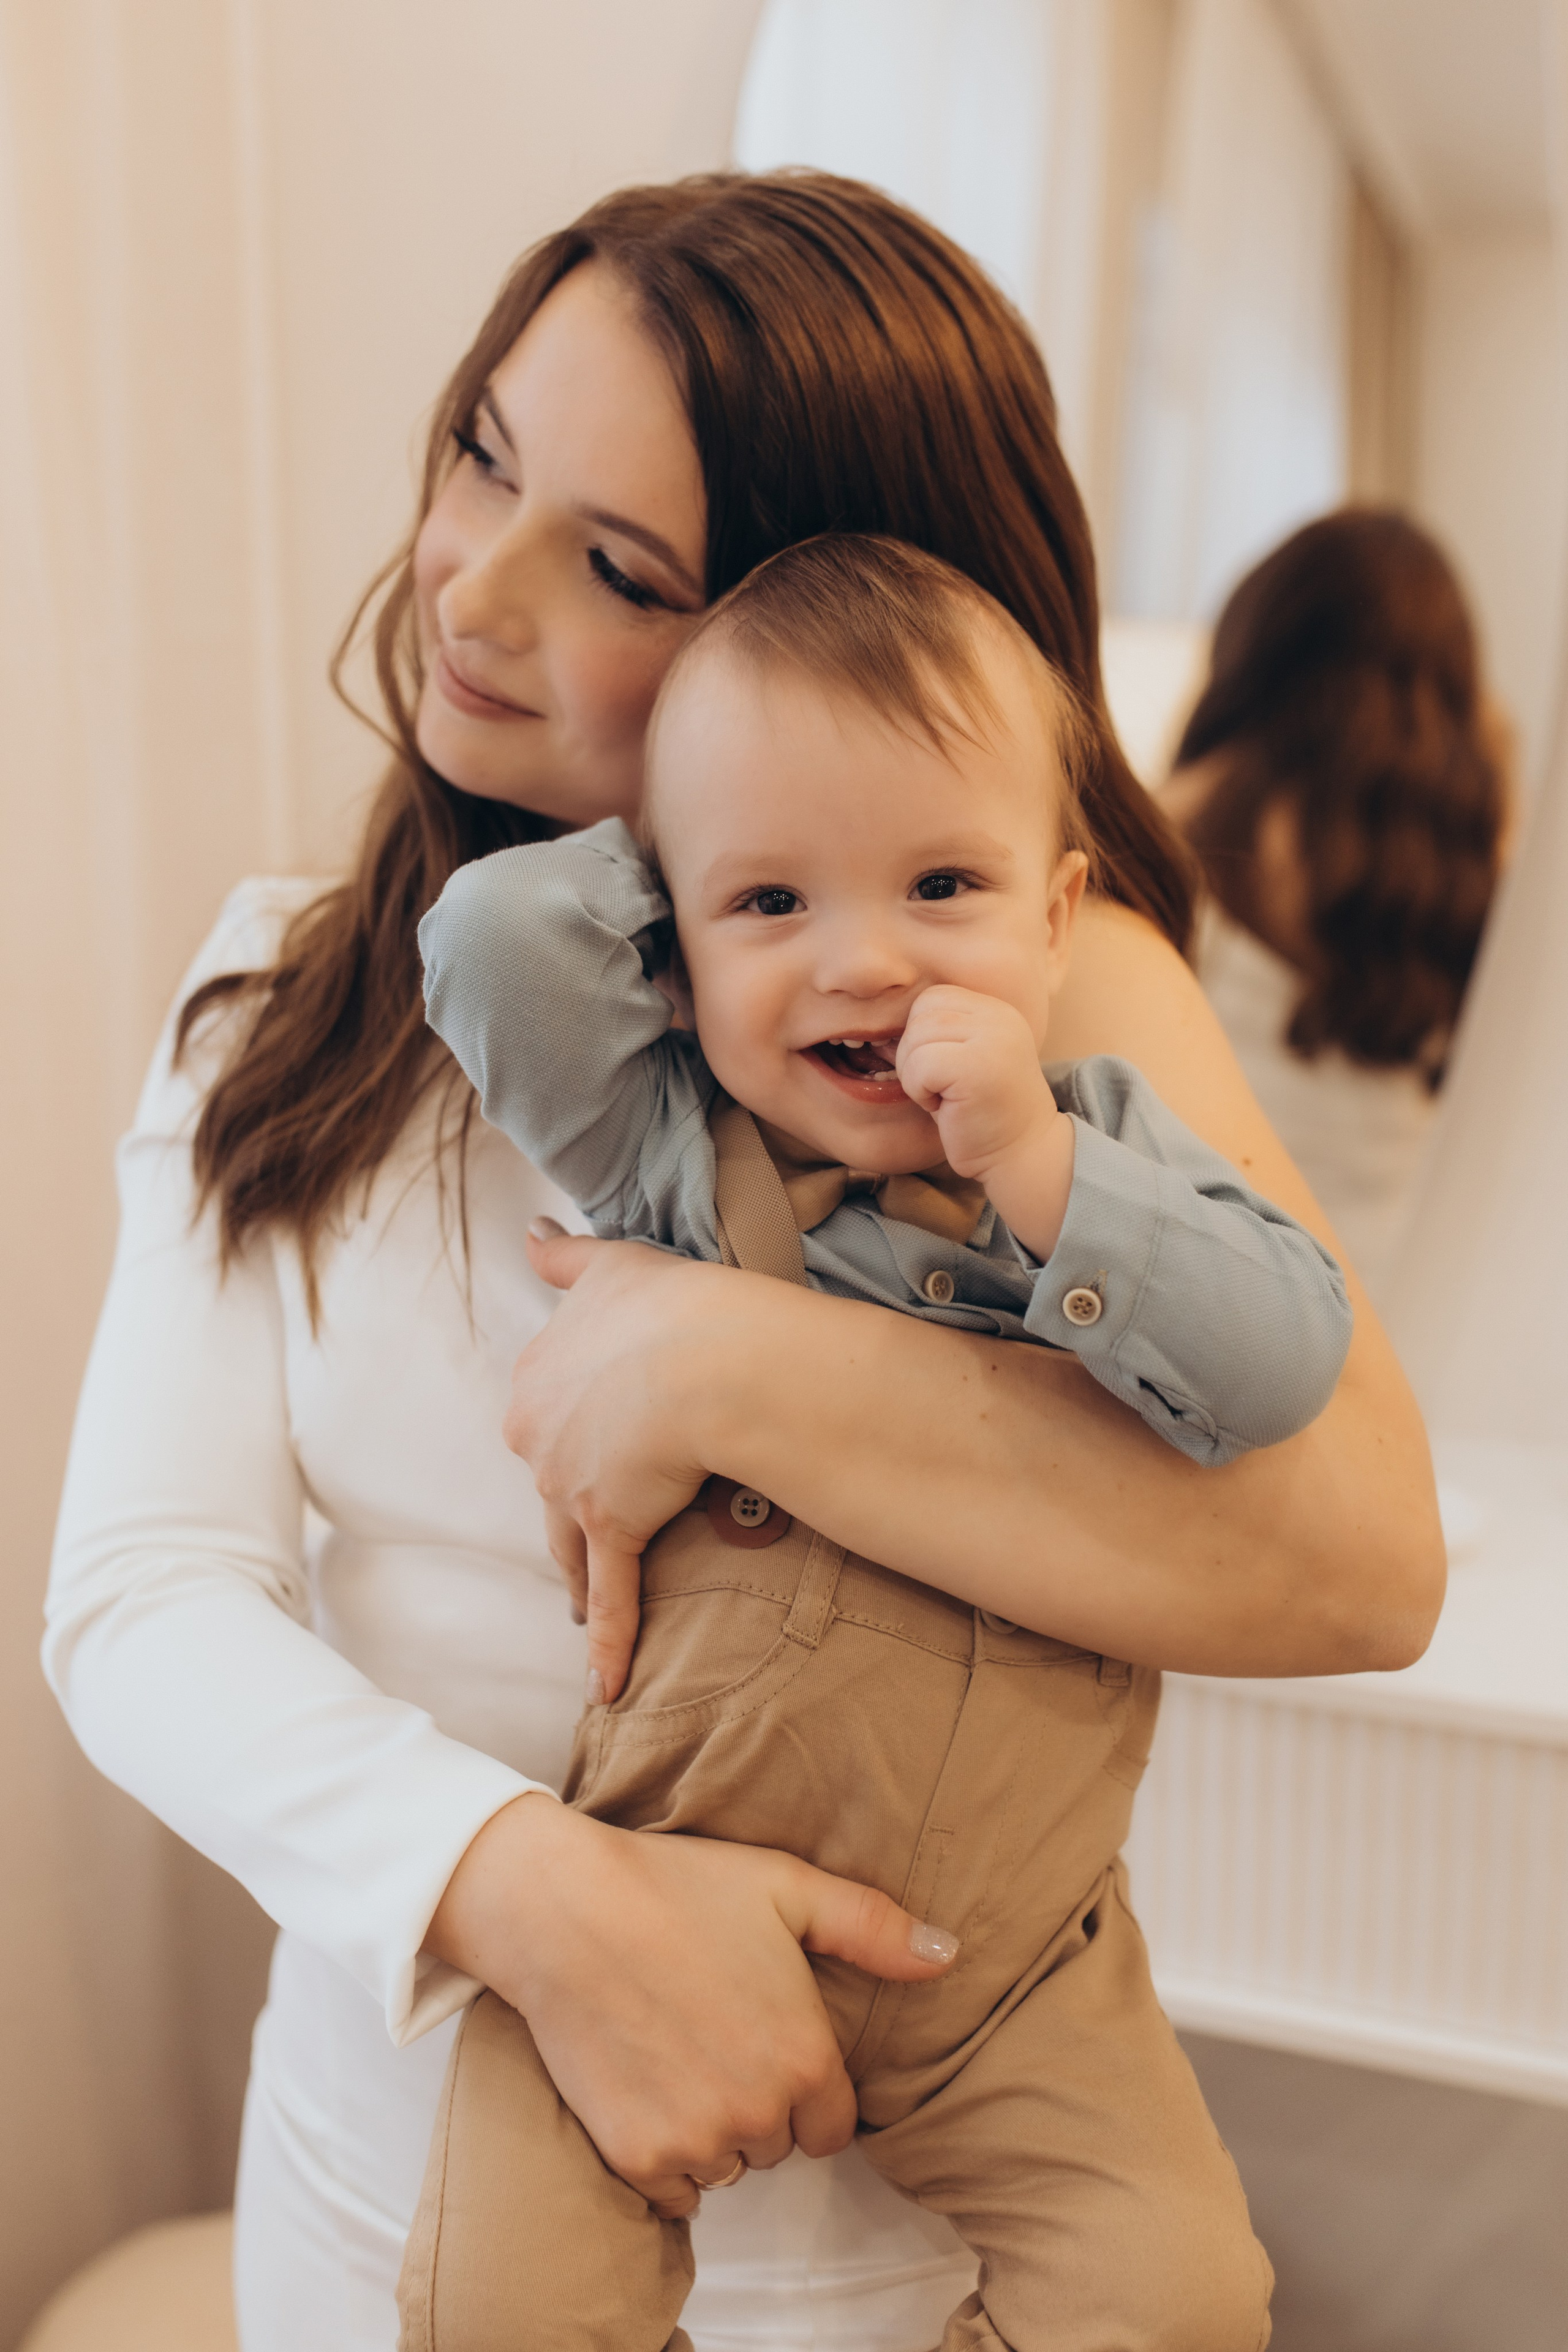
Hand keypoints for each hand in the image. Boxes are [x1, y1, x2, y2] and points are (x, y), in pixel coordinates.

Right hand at [424, 1793, 958, 2217]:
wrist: (566, 1910)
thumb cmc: (677, 1888)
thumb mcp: (786, 1887)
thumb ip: (873, 1927)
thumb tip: (947, 1955)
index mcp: (805, 2056)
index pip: (834, 2127)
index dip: (807, 2091)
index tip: (770, 2049)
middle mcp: (759, 2110)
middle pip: (778, 2146)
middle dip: (759, 2106)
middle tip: (716, 2038)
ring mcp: (695, 2138)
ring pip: (726, 2169)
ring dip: (712, 2134)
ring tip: (678, 2057)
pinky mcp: (636, 2156)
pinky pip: (675, 2193)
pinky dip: (666, 2158)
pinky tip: (648, 2092)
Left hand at [514, 1223, 782, 1701]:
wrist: (704, 1355)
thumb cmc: (671, 1303)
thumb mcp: (612, 1263)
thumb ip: (566, 1255)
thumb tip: (530, 1232)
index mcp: (538, 1375)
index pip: (549, 1412)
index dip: (573, 1431)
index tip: (588, 1449)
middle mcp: (539, 1433)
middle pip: (552, 1482)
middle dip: (570, 1509)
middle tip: (591, 1533)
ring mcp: (570, 1487)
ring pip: (572, 1543)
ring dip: (579, 1579)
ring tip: (585, 1611)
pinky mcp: (611, 1528)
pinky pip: (611, 1596)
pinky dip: (610, 1642)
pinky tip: (607, 1687)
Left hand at [896, 986, 1075, 1256]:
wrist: (1023, 1154)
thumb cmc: (982, 1115)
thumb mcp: (960, 1063)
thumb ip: (932, 1038)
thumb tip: (878, 1036)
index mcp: (995, 1010)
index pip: (932, 998)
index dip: (921, 1034)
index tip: (941, 1071)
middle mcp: (998, 1016)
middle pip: (920, 1013)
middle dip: (914, 1054)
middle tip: (941, 1088)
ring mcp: (991, 1038)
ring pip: (915, 1039)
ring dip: (916, 1076)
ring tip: (946, 1098)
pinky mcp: (977, 1066)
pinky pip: (919, 1065)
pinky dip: (919, 1091)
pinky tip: (945, 1108)